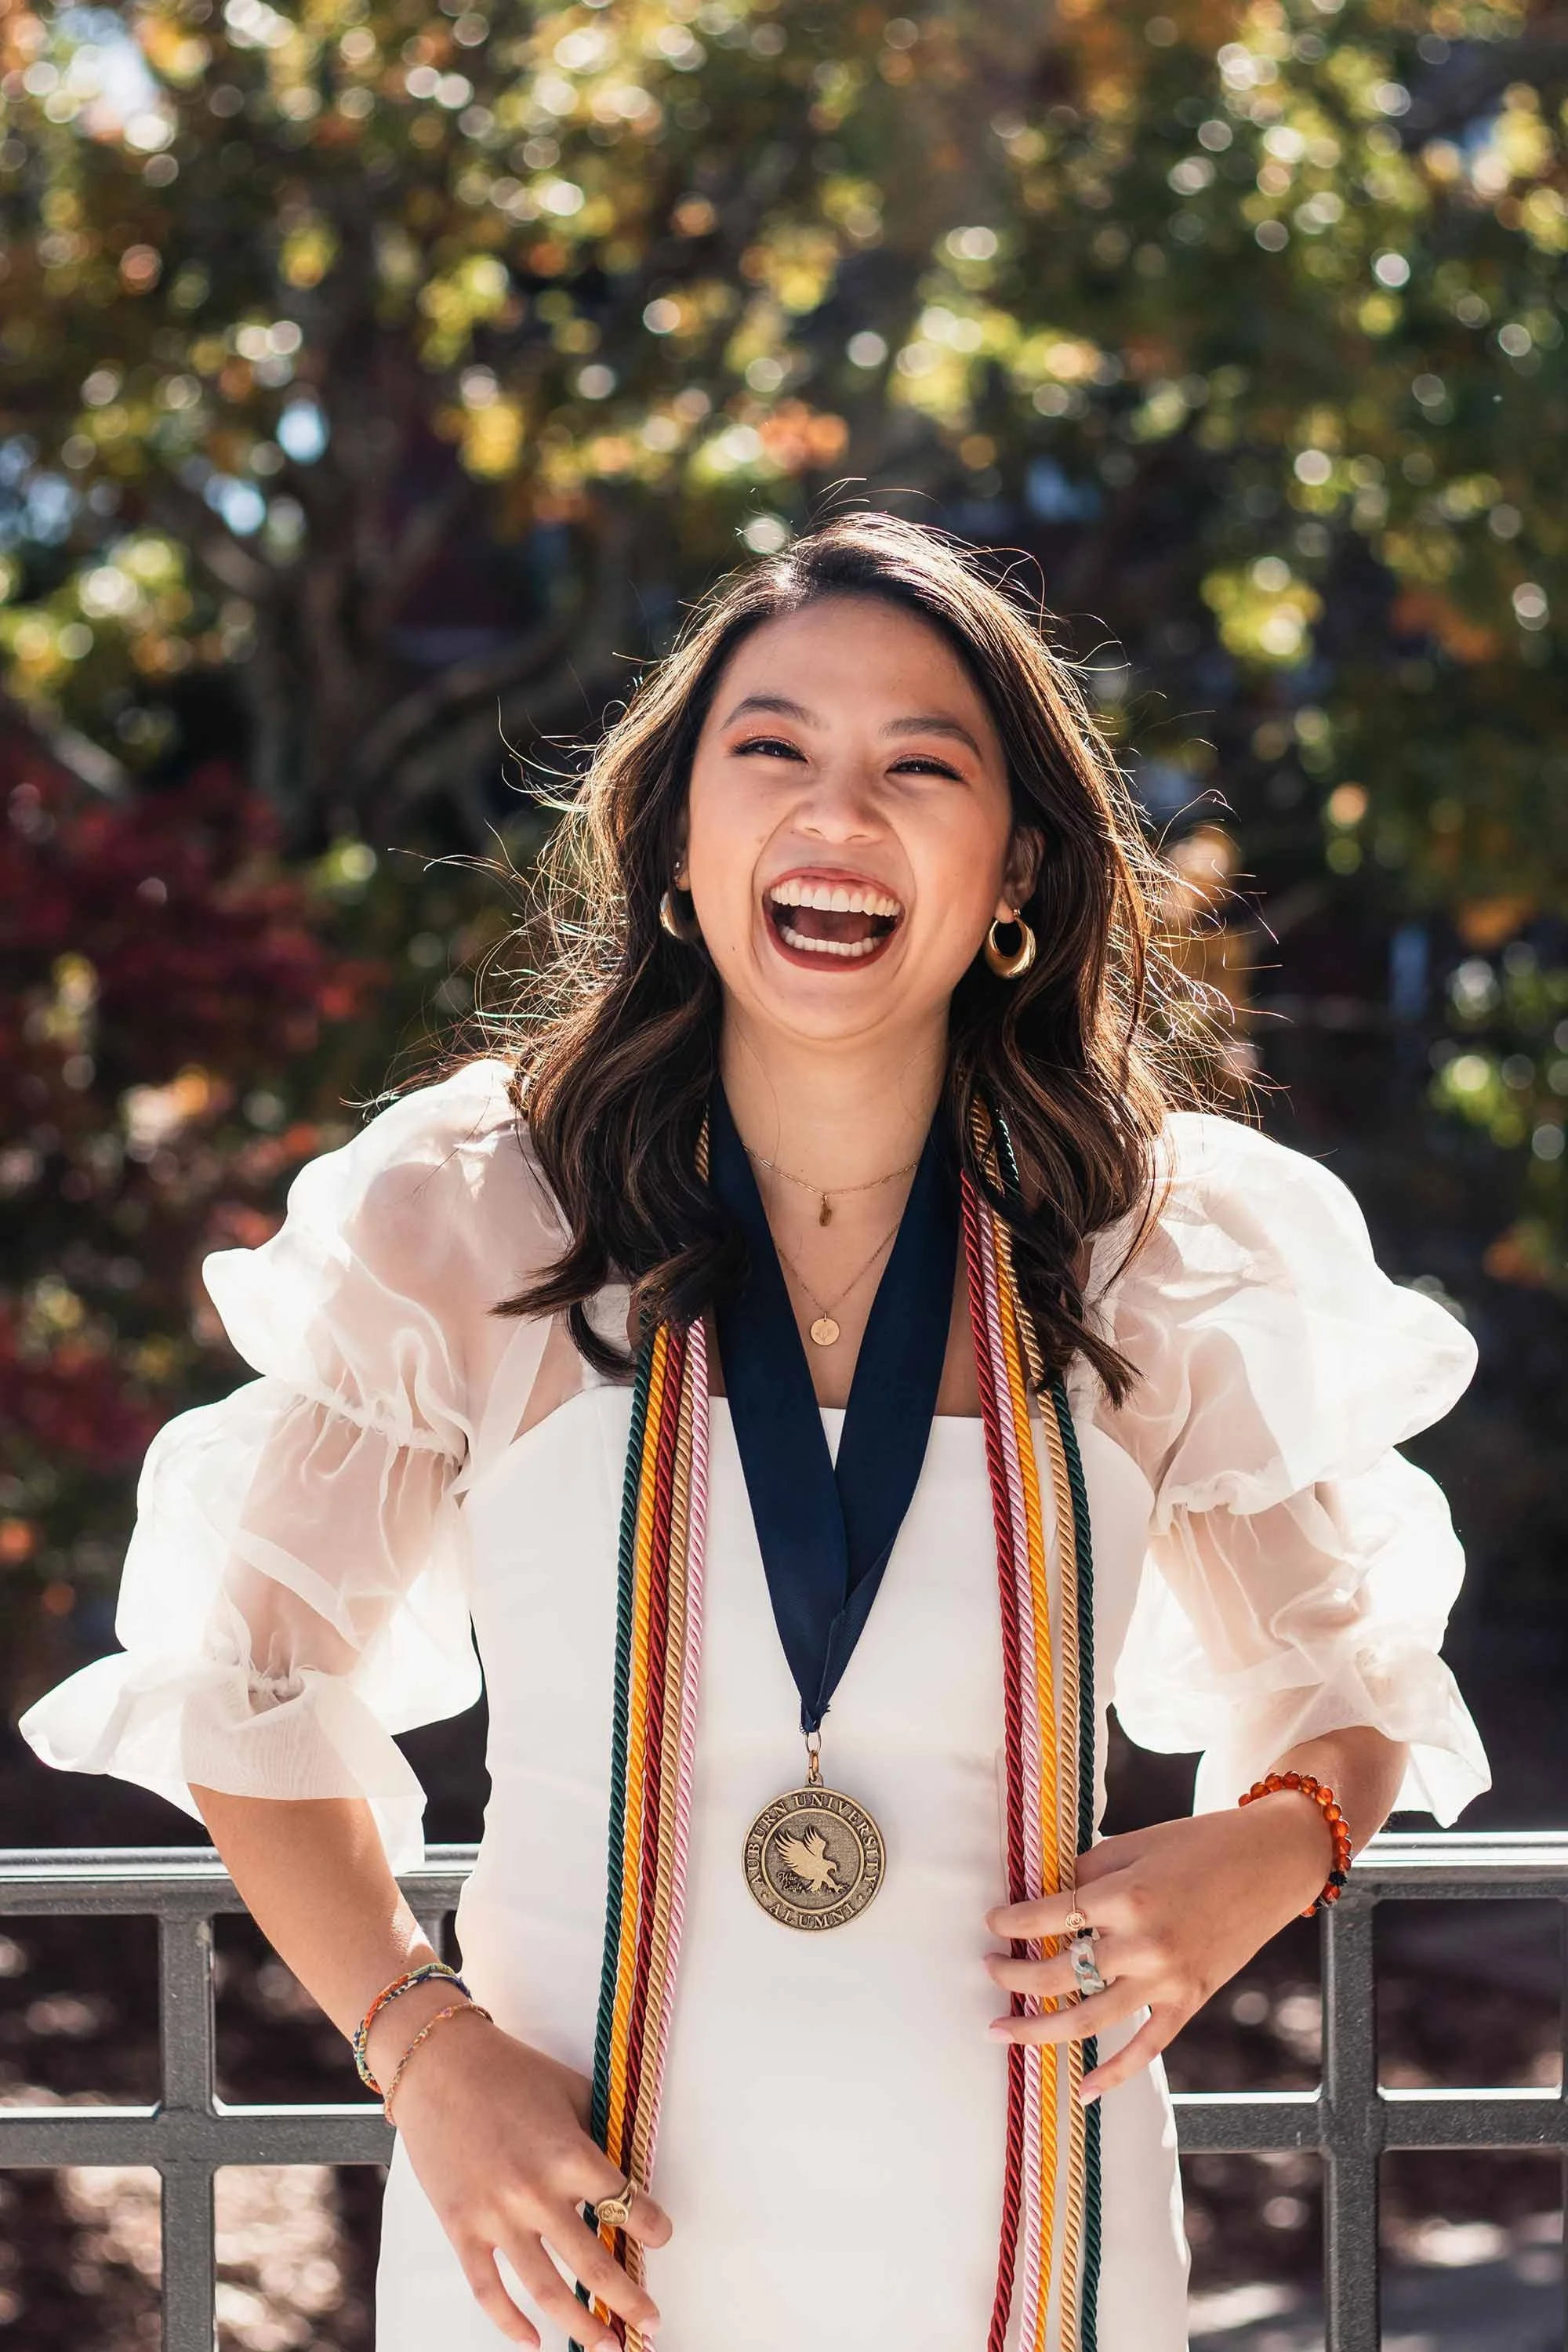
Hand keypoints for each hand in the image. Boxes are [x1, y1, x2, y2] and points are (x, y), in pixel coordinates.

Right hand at [386, 2010, 671, 2350]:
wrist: (438, 2065)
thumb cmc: (509, 2071)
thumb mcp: (571, 2090)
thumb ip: (601, 2133)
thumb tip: (631, 2172)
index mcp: (568, 2154)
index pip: (626, 2204)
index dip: (652, 2226)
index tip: (661, 2237)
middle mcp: (535, 2193)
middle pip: (593, 2263)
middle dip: (628, 2299)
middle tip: (651, 2323)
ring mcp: (496, 2217)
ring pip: (547, 2289)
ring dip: (582, 2324)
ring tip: (608, 2344)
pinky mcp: (461, 2229)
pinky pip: (487, 2290)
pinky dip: (509, 2323)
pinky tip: (534, 2341)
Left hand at [982, 1795, 1330, 2102]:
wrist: (1271, 1863)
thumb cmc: (1201, 1844)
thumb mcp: (1137, 1844)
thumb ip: (1088, 1872)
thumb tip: (1041, 1896)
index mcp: (1128, 1896)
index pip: (1050, 1917)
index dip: (1013, 1921)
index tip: (991, 1922)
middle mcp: (1144, 1944)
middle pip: (1060, 1974)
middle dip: (1014, 1975)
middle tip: (987, 1969)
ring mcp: (1168, 1980)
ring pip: (1089, 2019)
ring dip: (1038, 2028)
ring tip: (1000, 2029)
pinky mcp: (1189, 2001)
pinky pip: (1146, 2047)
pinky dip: (1115, 2073)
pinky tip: (1083, 2090)